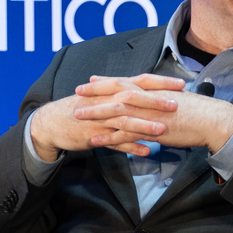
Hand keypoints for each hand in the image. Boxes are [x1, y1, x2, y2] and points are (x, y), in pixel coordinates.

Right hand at [30, 74, 185, 159]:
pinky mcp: (94, 136)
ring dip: (144, 125)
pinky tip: (146, 152)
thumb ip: (125, 93)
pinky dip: (130, 147)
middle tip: (176, 104)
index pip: (140, 80)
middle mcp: (107, 101)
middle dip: (155, 100)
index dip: (161, 81)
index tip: (181, 84)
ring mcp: (100, 119)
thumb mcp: (103, 96)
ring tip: (163, 130)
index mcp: (112, 89)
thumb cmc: (82, 108)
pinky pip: (114, 143)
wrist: (51, 123)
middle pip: (133, 97)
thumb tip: (150, 91)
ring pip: (124, 121)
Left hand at [73, 74, 232, 153]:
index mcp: (155, 90)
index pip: (127, 81)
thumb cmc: (200, 112)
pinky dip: (108, 137)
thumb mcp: (179, 100)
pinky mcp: (151, 131)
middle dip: (95, 92)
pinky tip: (94, 140)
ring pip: (116, 111)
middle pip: (116, 92)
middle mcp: (149, 98)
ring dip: (95, 113)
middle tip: (77, 92)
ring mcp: (149, 114)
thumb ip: (163, 99)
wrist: (213, 121)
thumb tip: (156, 99)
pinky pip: (125, 134)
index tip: (92, 80)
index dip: (108, 81)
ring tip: (77, 115)